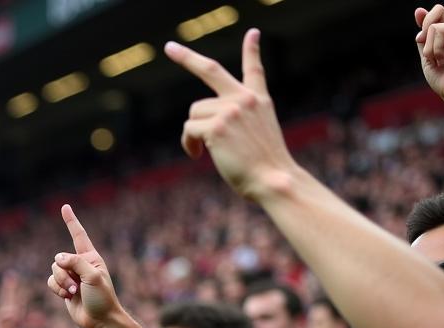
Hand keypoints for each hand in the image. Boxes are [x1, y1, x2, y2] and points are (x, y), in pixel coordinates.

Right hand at [48, 205, 121, 327]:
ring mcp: (71, 276)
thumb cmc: (102, 297)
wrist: (100, 320)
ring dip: (62, 283)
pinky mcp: (64, 288)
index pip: (79, 235)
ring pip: (54, 271)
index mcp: (90, 257)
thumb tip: (57, 259)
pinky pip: (51, 282)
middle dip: (65, 273)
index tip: (65, 207)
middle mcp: (79, 264)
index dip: (71, 221)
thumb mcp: (92, 276)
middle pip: (60, 259)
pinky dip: (57, 290)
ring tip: (73, 293)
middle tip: (77, 286)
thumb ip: (75, 262)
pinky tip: (67, 297)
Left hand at [164, 29, 298, 202]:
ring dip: (193, 133)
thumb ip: (240, 121)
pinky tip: (197, 156)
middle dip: (186, 57)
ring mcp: (229, 110)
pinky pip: (189, 129)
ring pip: (194, 113)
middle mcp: (243, 99)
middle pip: (210, 70)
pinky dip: (188, 144)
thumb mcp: (259, 135)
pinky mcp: (216, 126)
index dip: (252, 50)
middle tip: (169, 47)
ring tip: (201, 150)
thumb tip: (205, 127)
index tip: (252, 33)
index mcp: (258, 101)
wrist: (273, 179)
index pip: (254, 70)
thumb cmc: (265, 168)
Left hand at [415, 6, 443, 111]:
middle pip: (436, 11)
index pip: (436, 15)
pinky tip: (442, 59)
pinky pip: (440, 31)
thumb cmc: (443, 78)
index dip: (425, 15)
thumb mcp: (427, 57)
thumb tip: (419, 12)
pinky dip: (435, 49)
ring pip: (433, 27)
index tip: (418, 13)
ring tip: (439, 61)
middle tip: (428, 52)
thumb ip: (423, 39)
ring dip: (429, 49)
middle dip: (424, 29)